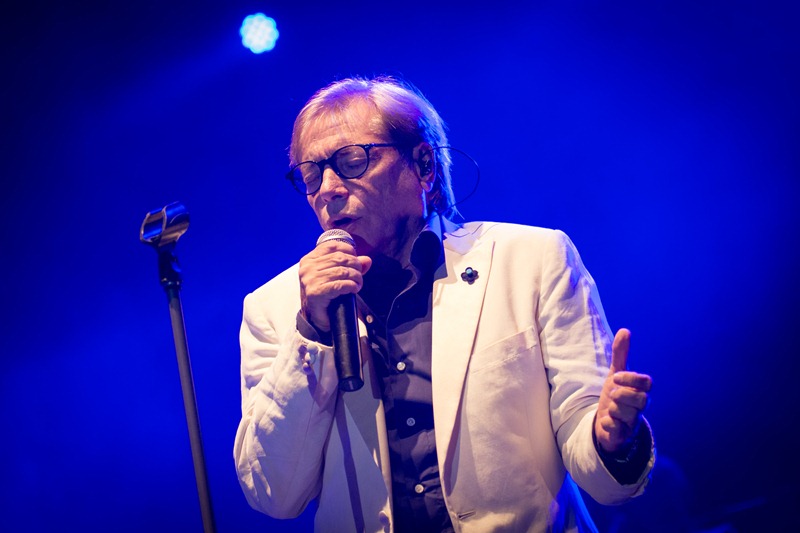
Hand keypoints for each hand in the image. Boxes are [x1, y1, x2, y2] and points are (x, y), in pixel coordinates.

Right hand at [298, 240, 371, 331]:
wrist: (315, 317)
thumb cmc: (325, 294)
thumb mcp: (337, 276)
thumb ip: (351, 266)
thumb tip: (367, 260)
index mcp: (309, 259)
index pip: (332, 246)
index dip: (349, 250)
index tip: (356, 260)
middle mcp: (308, 268)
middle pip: (339, 258)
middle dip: (355, 265)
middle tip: (360, 275)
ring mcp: (310, 280)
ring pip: (342, 271)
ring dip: (356, 277)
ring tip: (358, 284)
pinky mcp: (315, 292)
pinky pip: (340, 285)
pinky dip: (351, 286)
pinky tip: (354, 289)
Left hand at [594, 328, 651, 454]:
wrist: (605, 424)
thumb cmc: (615, 396)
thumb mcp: (615, 374)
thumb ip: (620, 355)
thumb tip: (625, 330)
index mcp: (639, 391)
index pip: (646, 383)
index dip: (632, 378)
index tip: (615, 377)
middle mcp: (640, 408)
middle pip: (642, 400)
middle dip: (623, 395)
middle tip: (611, 393)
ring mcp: (632, 423)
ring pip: (628, 415)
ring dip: (614, 409)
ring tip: (609, 408)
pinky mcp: (622, 437)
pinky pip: (617, 431)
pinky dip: (609, 425)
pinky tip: (605, 421)